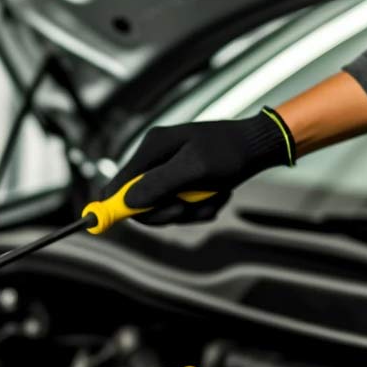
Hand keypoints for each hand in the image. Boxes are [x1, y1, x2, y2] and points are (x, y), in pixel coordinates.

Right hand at [98, 107, 295, 225]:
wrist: (259, 146)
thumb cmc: (231, 151)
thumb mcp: (196, 168)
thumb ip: (160, 184)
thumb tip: (127, 200)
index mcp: (153, 148)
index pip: (118, 183)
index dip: (115, 205)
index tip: (107, 221)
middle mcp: (156, 158)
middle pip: (141, 202)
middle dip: (167, 211)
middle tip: (186, 210)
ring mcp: (170, 169)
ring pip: (165, 207)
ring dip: (190, 210)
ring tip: (213, 198)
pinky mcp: (184, 179)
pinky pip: (183, 205)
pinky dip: (201, 207)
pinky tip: (218, 195)